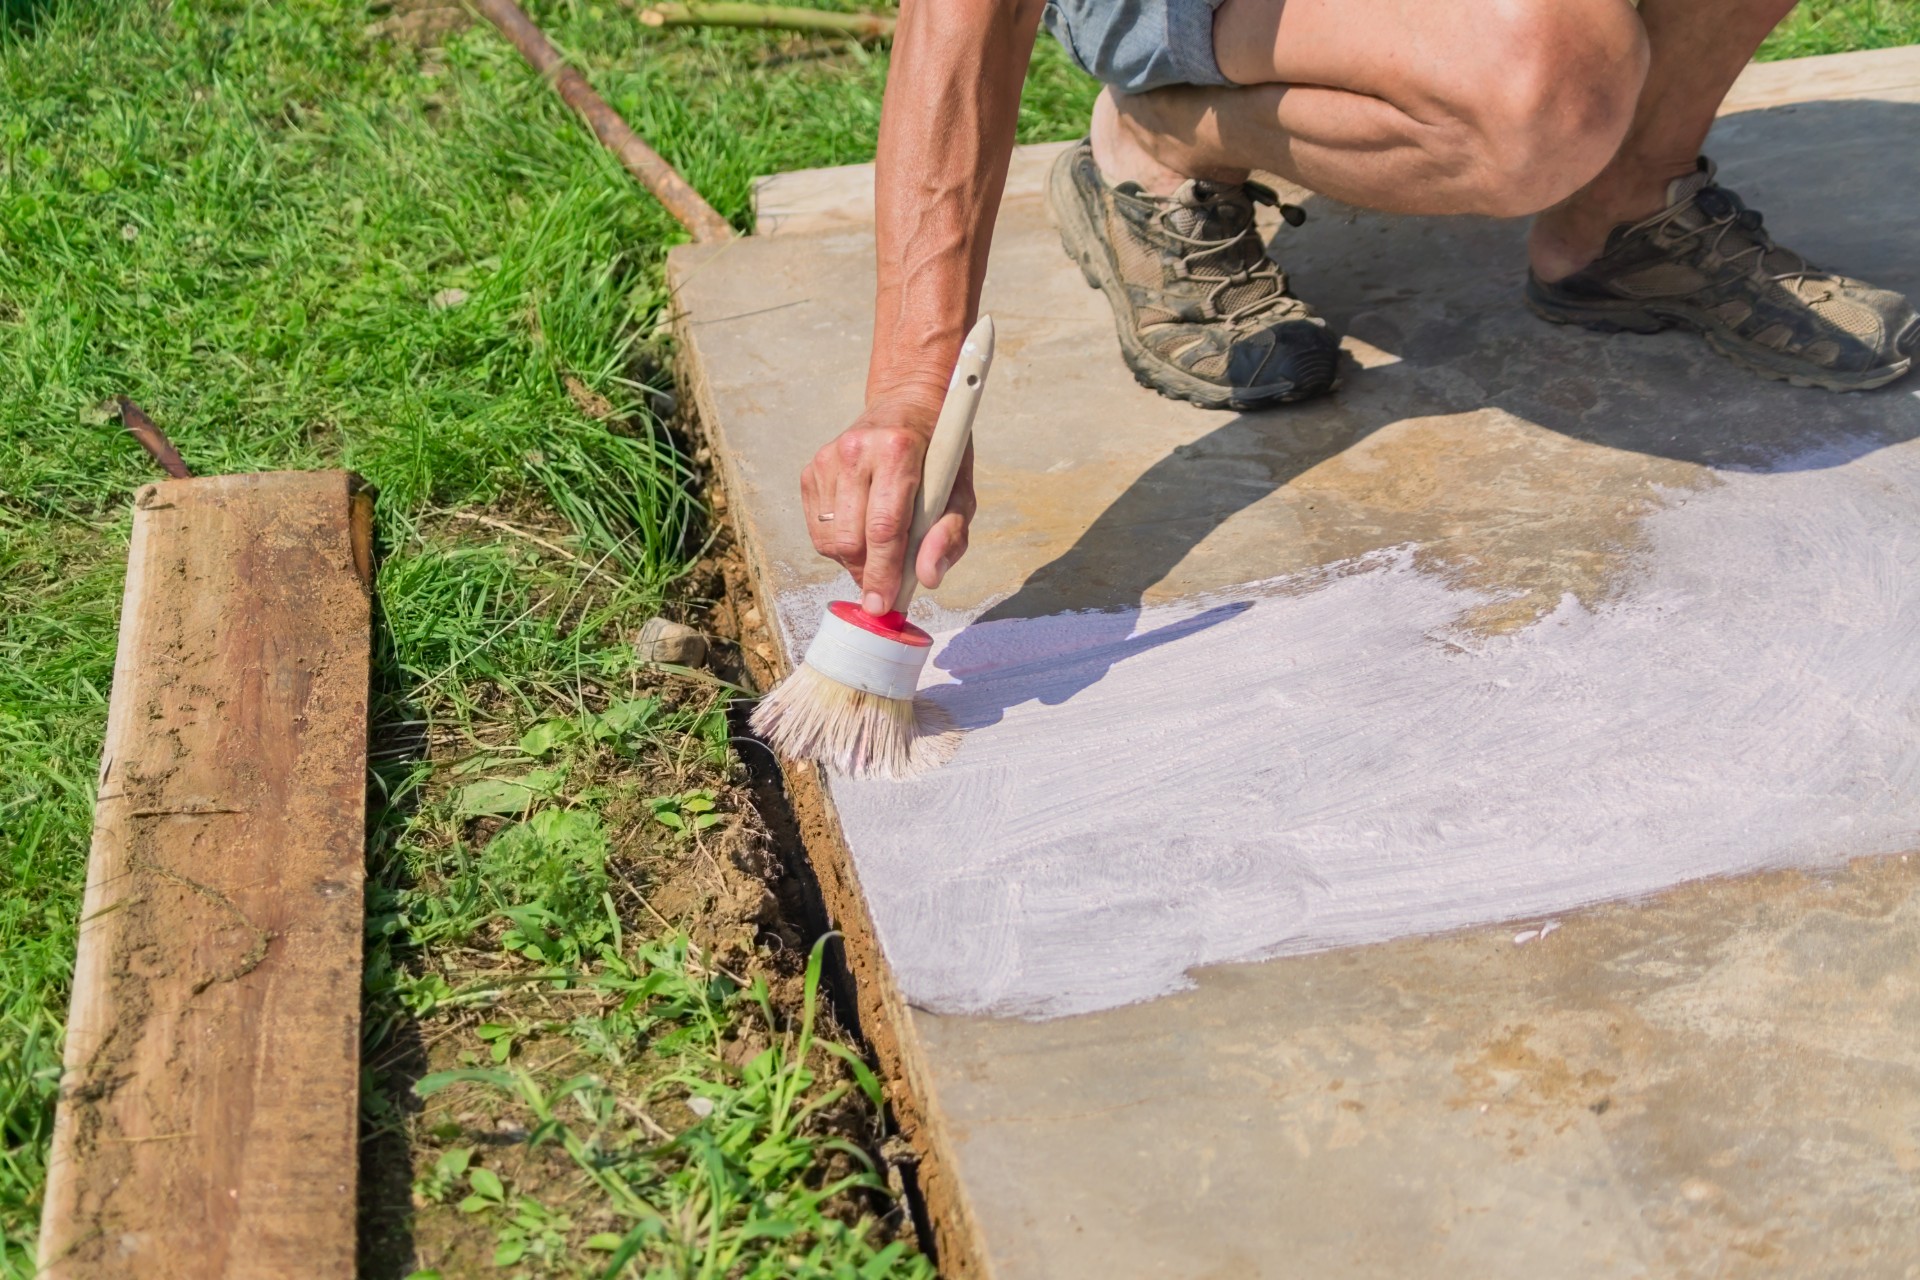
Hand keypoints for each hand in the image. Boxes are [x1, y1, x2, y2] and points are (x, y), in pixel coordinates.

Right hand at [802, 393, 976, 615]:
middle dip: (867, 572)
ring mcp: (828, 458)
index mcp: (898, 451)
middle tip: (886, 583)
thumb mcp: (960, 491)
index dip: (883, 574)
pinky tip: (860, 526)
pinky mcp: (812, 468)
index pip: (884, 528)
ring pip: (829, 539)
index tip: (882, 606)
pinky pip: (816, 528)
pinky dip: (838, 542)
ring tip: (878, 548)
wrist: (906, 403)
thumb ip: (949, 536)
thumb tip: (927, 578)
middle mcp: (857, 450)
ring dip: (853, 559)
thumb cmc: (939, 454)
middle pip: (850, 540)